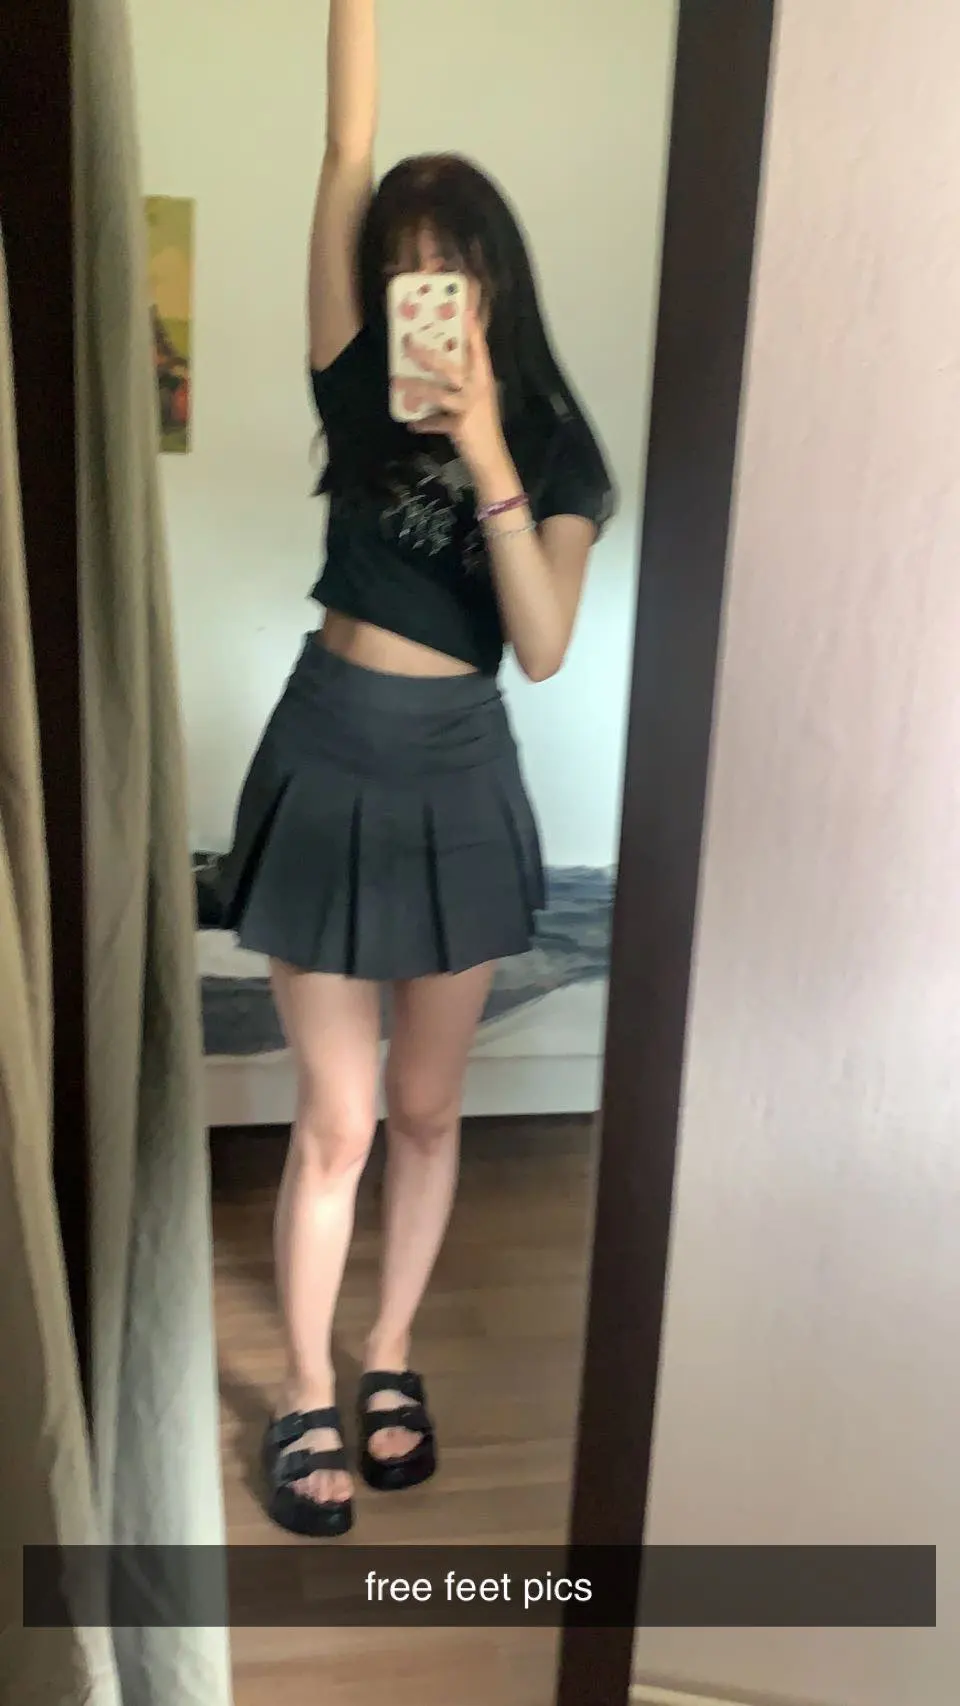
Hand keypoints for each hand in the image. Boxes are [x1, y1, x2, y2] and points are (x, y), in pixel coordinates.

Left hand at [398, 312, 507, 473]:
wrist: (491, 458)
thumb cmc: (482, 425)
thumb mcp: (478, 398)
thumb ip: (464, 382)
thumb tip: (439, 364)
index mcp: (483, 378)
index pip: (479, 350)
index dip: (472, 330)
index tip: (464, 309)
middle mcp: (477, 388)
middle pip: (450, 366)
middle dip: (427, 355)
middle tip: (408, 344)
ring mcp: (468, 406)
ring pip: (438, 392)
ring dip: (416, 387)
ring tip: (396, 382)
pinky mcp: (459, 426)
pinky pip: (436, 422)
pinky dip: (424, 423)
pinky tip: (412, 424)